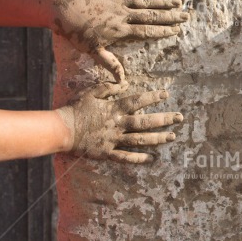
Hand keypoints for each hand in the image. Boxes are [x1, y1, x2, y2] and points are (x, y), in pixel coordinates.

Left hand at [51, 0, 188, 83]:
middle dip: (170, 16)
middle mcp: (123, 14)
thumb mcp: (93, 52)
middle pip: (152, 15)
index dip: (163, 31)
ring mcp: (118, 0)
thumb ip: (110, 64)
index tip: (177, 31)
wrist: (61, 10)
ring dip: (163, 0)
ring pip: (146, 0)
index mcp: (120, 30)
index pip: (147, 31)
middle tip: (186, 16)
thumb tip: (123, 82)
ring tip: (178, 1)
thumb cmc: (76, 33)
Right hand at [56, 83, 183, 163]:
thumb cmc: (76, 109)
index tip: (166, 94)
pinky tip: (151, 158)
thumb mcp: (91, 93)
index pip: (137, 101)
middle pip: (144, 122)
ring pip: (139, 140)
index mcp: (114, 109)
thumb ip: (109, 88)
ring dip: (157, 138)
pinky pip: (125, 157)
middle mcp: (117, 124)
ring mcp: (114, 140)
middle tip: (179, 118)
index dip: (152, 97)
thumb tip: (125, 83)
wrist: (62, 130)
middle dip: (164, 119)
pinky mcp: (108, 152)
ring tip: (172, 136)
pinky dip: (138, 158)